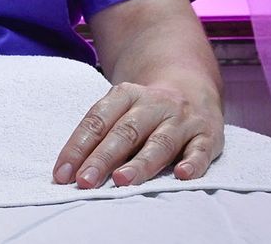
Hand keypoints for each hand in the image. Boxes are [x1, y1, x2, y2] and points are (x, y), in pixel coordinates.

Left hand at [52, 78, 223, 188]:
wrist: (192, 88)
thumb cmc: (146, 111)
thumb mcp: (122, 110)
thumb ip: (101, 134)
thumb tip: (69, 171)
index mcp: (127, 95)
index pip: (98, 120)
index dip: (79, 147)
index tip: (62, 174)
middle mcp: (155, 104)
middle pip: (126, 132)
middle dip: (103, 158)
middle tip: (85, 181)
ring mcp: (182, 119)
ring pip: (160, 142)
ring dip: (141, 163)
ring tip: (122, 181)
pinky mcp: (208, 135)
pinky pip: (201, 149)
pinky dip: (194, 162)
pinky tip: (182, 175)